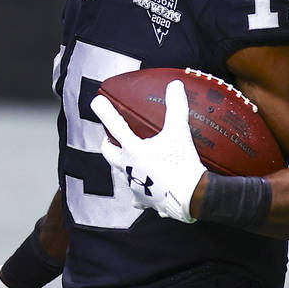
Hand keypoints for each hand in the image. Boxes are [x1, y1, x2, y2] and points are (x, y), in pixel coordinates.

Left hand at [92, 81, 205, 223]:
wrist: (192, 198)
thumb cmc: (183, 164)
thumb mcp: (179, 133)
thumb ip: (176, 108)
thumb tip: (175, 85)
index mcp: (133, 150)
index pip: (115, 126)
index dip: (105, 112)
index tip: (96, 102)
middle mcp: (127, 168)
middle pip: (109, 153)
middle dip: (108, 143)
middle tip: (112, 137)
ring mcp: (133, 186)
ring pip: (120, 173)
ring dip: (122, 165)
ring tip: (130, 160)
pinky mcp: (143, 201)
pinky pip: (136, 196)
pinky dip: (139, 191)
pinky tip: (145, 189)